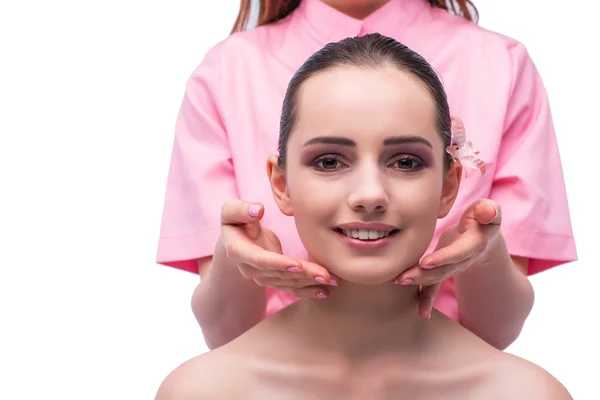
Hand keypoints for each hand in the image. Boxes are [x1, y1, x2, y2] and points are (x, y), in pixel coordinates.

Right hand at [219, 200, 338, 298]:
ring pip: (289, 283)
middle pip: (280, 274)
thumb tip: (257, 210)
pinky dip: (308, 291)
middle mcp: (250, 269)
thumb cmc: (236, 220)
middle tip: (326, 275)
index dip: (278, 263)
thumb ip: (240, 210)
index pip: (260, 260)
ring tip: (334, 281)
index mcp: (239, 252)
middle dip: (304, 275)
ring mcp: (263, 277)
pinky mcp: (274, 280)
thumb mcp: (231, 212)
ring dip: (311, 283)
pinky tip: (325, 292)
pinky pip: (292, 288)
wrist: (234, 241)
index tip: (297, 264)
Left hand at [393, 199, 501, 319]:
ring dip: (418, 281)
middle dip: (425, 274)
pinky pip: (436, 286)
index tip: (426, 262)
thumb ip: (489, 211)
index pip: (459, 252)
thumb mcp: (489, 211)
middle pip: (445, 269)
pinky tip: (422, 314)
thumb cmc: (482, 217)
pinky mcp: (445, 269)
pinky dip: (427, 299)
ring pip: (437, 277)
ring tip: (398, 280)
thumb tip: (487, 212)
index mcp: (475, 243)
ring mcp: (454, 267)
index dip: (444, 258)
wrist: (483, 234)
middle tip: (404, 277)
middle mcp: (465, 259)